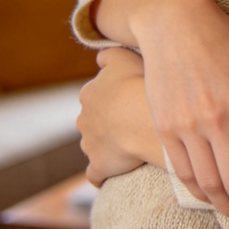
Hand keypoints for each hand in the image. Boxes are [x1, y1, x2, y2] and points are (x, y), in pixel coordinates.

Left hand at [77, 48, 155, 185]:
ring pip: (95, 144)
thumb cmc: (138, 85)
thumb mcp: (123, 57)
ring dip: (109, 145)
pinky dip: (102, 173)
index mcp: (89, 93)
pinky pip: (96, 173)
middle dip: (110, 121)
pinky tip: (116, 172)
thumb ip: (108, 54)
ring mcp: (89, 144)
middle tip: (137, 119)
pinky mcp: (98, 166)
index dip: (115, 96)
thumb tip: (99, 58)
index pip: (97, 93)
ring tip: (134, 143)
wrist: (144, 120)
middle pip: (94, 119)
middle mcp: (84, 118)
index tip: (133, 97)